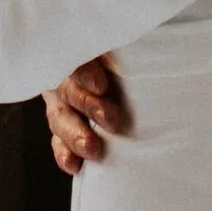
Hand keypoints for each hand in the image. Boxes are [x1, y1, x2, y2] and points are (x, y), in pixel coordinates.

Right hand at [44, 55, 131, 175]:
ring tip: (92, 149)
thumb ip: (129, 49)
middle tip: (111, 121)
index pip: (77, 60)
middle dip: (88, 106)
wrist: (119, 69)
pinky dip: (64, 153)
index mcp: (80, 51)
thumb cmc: (126, 55)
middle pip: (69, 90)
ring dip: (75, 135)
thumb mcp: (123, 48)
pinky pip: (58, 140)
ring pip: (60, 118)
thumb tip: (154, 45)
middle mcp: (66, 76)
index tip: (102, 85)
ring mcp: (61, 102)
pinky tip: (73, 165)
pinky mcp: (63, 125)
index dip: (86, 73)